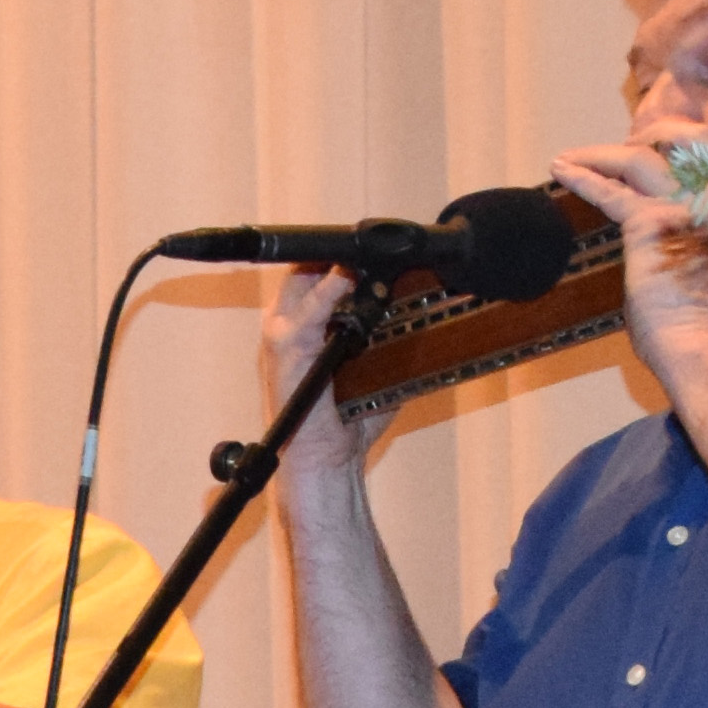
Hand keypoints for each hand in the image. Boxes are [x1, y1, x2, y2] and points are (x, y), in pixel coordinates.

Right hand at [264, 267, 382, 480]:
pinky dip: (328, 292)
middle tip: (375, 246)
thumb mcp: (376, 367)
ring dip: (336, 266)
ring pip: (302, 280)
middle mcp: (286, 326)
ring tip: (368, 254)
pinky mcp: (286, 352)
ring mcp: (281, 337)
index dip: (342, 256)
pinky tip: (349, 278)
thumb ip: (388, 336)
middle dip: (338, 253)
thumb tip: (425, 308)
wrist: (326, 462)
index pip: (315, 273)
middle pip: (305, 268)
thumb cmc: (348, 420)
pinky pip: (307, 313)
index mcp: (302, 328)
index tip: (376, 247)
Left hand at [556, 142, 707, 369]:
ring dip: (612, 155)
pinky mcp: (650, 221)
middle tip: (640, 144)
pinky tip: (559, 166)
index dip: (707, 165)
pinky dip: (583, 176)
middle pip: (697, 146)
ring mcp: (688, 204)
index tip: (689, 164)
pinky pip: (610, 191)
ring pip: (647, 158)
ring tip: (585, 156)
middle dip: (667, 139)